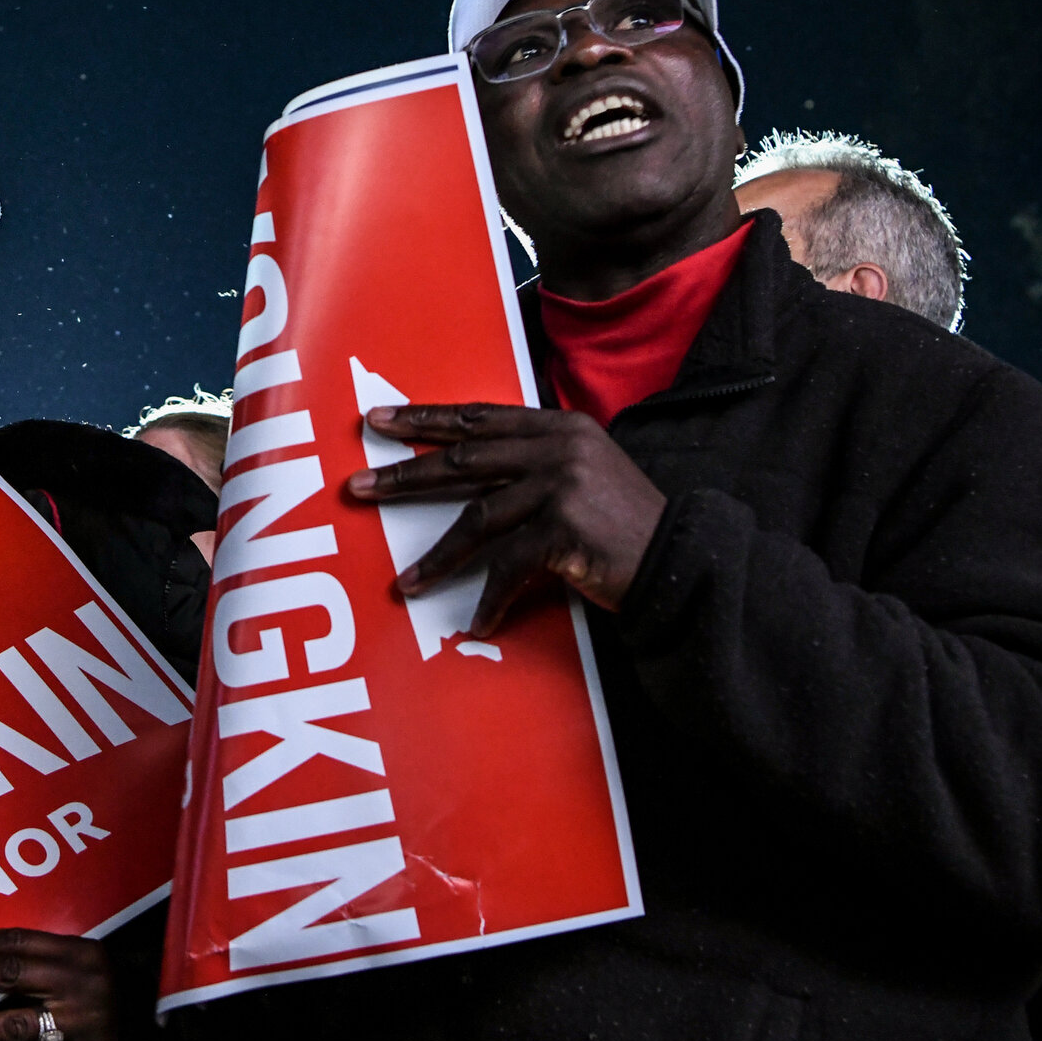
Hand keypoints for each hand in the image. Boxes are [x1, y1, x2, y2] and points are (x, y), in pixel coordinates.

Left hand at [347, 403, 666, 632]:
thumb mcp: (585, 476)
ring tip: (405, 584)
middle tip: (358, 486)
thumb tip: (472, 471)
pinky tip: (476, 623)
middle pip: (464, 459)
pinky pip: (510, 566)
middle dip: (405, 475)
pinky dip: (490, 598)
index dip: (427, 419)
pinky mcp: (567, 529)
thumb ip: (536, 465)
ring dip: (438, 558)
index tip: (381, 422)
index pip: (480, 417)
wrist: (682, 562)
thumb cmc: (627, 528)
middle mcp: (559, 447)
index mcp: (560, 427)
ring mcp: (563, 485)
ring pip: (478, 519)